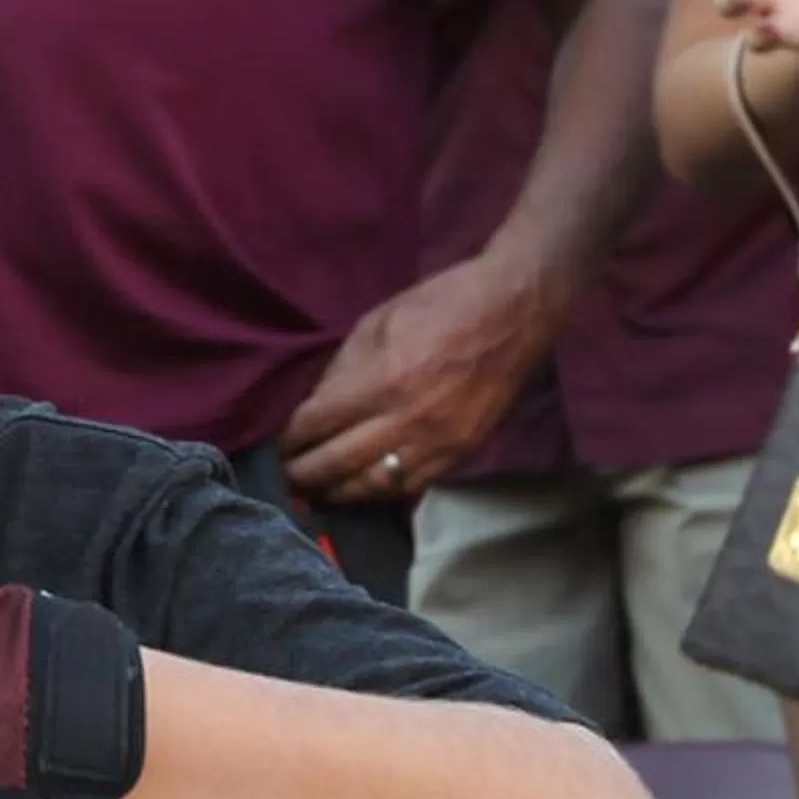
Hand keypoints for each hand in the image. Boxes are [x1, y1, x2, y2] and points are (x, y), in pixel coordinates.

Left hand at [280, 252, 557, 502]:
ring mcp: (439, 440)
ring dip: (339, 493)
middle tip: (288, 478)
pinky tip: (361, 490)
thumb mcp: (376, 324)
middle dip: (304, 474)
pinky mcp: (463, 451)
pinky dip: (381, 492)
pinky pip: (412, 485)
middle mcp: (409, 418)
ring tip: (318, 493)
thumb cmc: (442, 304)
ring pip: (374, 485)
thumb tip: (315, 410)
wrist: (517, 309)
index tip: (282, 445)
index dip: (292, 439)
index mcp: (383, 381)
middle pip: (338, 463)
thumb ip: (341, 371)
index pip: (318, 425)